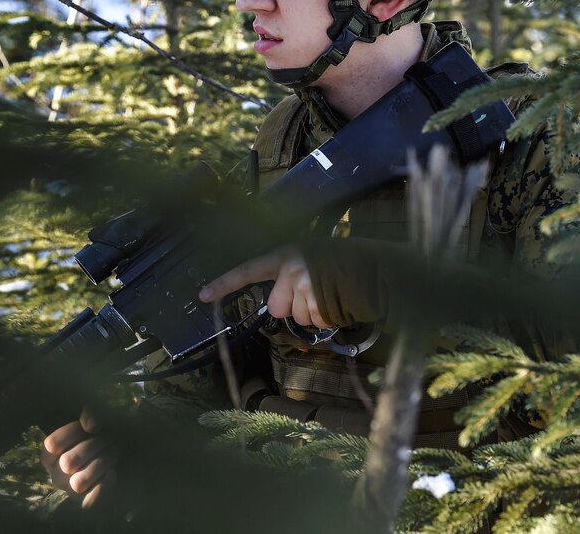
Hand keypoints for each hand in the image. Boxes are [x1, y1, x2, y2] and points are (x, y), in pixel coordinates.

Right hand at [40, 409, 118, 507]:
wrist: (116, 456)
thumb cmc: (100, 435)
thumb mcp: (93, 417)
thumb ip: (90, 412)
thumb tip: (91, 426)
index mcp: (50, 455)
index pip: (52, 445)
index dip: (73, 432)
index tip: (91, 427)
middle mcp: (56, 475)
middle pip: (69, 462)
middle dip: (94, 447)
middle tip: (109, 440)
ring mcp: (70, 491)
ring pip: (79, 482)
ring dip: (101, 463)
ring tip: (115, 453)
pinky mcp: (85, 503)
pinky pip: (89, 501)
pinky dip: (103, 485)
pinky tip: (112, 472)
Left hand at [198, 245, 331, 328]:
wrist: (375, 267)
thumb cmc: (342, 260)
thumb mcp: (309, 255)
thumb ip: (288, 273)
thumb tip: (278, 300)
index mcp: (285, 255)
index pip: (248, 270)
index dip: (225, 283)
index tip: (203, 295)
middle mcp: (292, 271)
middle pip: (276, 307)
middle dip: (292, 306)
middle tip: (312, 292)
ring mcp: (306, 289)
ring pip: (297, 318)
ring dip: (313, 313)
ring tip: (330, 295)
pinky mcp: (321, 306)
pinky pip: (315, 324)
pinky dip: (327, 318)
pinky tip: (338, 302)